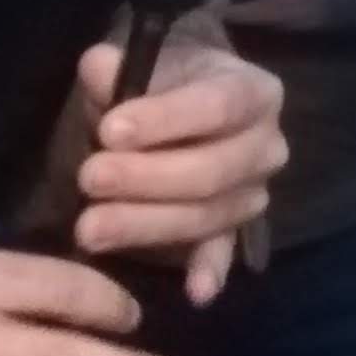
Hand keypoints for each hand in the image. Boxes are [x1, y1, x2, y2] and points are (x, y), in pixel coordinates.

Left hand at [69, 36, 288, 302]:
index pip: (217, 106)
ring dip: (147, 224)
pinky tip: (195, 292)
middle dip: (146, 179)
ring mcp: (254, 192)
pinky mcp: (235, 230)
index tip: (109, 131)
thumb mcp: (140, 63)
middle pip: (212, 171)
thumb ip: (117, 68)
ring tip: (89, 229)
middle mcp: (266, 144)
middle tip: (88, 179)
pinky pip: (223, 251)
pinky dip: (210, 271)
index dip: (165, 120)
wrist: (179, 106)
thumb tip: (100, 69)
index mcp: (254, 92)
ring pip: (206, 215)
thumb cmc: (161, 82)